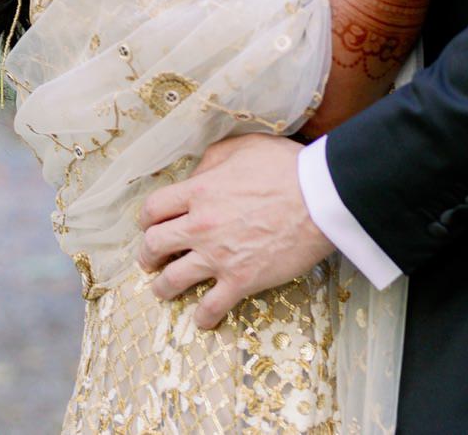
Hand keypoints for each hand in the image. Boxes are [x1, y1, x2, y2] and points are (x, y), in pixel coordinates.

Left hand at [135, 134, 332, 329]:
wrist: (321, 198)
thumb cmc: (286, 167)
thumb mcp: (242, 147)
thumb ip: (212, 160)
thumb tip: (197, 175)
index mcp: (198, 191)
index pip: (154, 209)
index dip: (146, 220)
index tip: (149, 226)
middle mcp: (200, 225)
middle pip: (155, 245)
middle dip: (148, 255)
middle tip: (150, 260)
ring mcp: (219, 256)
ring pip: (173, 280)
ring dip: (163, 288)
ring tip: (162, 291)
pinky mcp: (242, 280)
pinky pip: (212, 306)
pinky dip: (203, 317)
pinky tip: (201, 320)